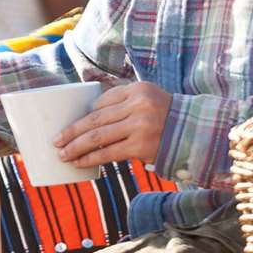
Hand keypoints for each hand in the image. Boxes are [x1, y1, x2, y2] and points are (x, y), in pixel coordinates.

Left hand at [54, 82, 170, 167]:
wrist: (196, 133)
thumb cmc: (164, 117)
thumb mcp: (147, 99)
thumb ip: (122, 102)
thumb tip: (88, 115)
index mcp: (137, 89)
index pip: (101, 102)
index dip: (83, 116)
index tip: (68, 125)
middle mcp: (138, 105)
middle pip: (94, 119)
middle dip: (71, 132)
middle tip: (56, 141)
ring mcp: (140, 126)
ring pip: (97, 137)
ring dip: (75, 147)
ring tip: (62, 154)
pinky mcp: (141, 146)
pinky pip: (108, 153)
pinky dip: (90, 158)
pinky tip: (78, 163)